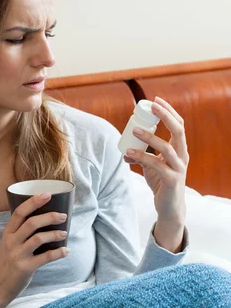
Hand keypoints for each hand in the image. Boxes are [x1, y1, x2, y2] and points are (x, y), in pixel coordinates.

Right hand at [0, 194, 68, 307]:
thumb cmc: (7, 262)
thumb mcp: (9, 244)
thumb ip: (22, 233)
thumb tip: (46, 220)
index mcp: (8, 233)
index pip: (19, 212)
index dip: (33, 202)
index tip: (47, 194)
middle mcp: (11, 242)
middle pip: (31, 223)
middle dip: (49, 217)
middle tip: (63, 216)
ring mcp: (18, 255)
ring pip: (38, 238)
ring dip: (54, 234)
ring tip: (64, 234)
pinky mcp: (25, 268)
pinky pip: (45, 257)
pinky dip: (58, 253)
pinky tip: (65, 251)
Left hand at [124, 96, 188, 251]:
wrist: (169, 207)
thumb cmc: (162, 183)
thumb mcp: (151, 167)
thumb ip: (141, 156)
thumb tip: (125, 151)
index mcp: (180, 149)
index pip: (179, 124)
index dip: (169, 111)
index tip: (155, 100)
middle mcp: (182, 156)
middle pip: (179, 130)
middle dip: (166, 116)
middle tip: (151, 107)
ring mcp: (178, 168)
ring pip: (166, 148)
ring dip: (149, 137)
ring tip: (134, 130)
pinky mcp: (172, 180)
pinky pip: (156, 165)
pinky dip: (141, 157)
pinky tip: (129, 154)